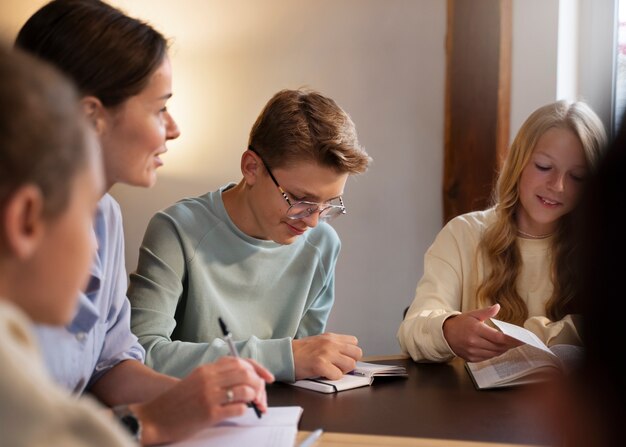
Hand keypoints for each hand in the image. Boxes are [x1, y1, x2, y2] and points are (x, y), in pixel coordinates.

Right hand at [131, 356, 273, 445]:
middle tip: (260, 394)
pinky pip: (237, 408)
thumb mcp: (196, 380)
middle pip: (245, 374)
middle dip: (258, 383)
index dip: (258, 368)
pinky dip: (244, 410)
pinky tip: (240, 411)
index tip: (268, 377)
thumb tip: (245, 378)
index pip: (240, 361)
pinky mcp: (209, 413)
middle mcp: (209, 379)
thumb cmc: (176, 402)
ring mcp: (209, 396)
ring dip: (254, 397)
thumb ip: (217, 376)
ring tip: (252, 403)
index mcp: (206, 369)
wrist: (154, 418)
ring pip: (245, 390)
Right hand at [292, 332, 362, 379]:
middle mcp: (331, 343)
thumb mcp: (320, 341)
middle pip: (357, 353)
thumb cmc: (301, 351)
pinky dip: (332, 377)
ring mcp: (326, 353)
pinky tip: (324, 374)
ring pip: (350, 365)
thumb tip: (347, 356)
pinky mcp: (321, 364)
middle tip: (339, 366)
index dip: (350, 353)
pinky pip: (338, 375)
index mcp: (331, 337)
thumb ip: (334, 346)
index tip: (343, 358)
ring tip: (331, 370)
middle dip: (350, 362)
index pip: (355, 342)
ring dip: (342, 371)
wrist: (285, 355)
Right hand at [443, 304, 522, 361]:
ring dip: (503, 349)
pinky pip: (488, 357)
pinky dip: (494, 353)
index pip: (499, 337)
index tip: (522, 340)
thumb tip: (498, 307)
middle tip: (517, 341)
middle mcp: (474, 342)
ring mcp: (472, 352)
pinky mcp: (471, 358)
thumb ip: (486, 312)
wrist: (445, 334)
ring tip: (507, 344)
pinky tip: (496, 348)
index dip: (512, 340)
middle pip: (499, 347)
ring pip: (494, 353)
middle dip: (509, 345)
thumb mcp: (473, 314)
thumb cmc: (460, 323)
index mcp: (476, 330)